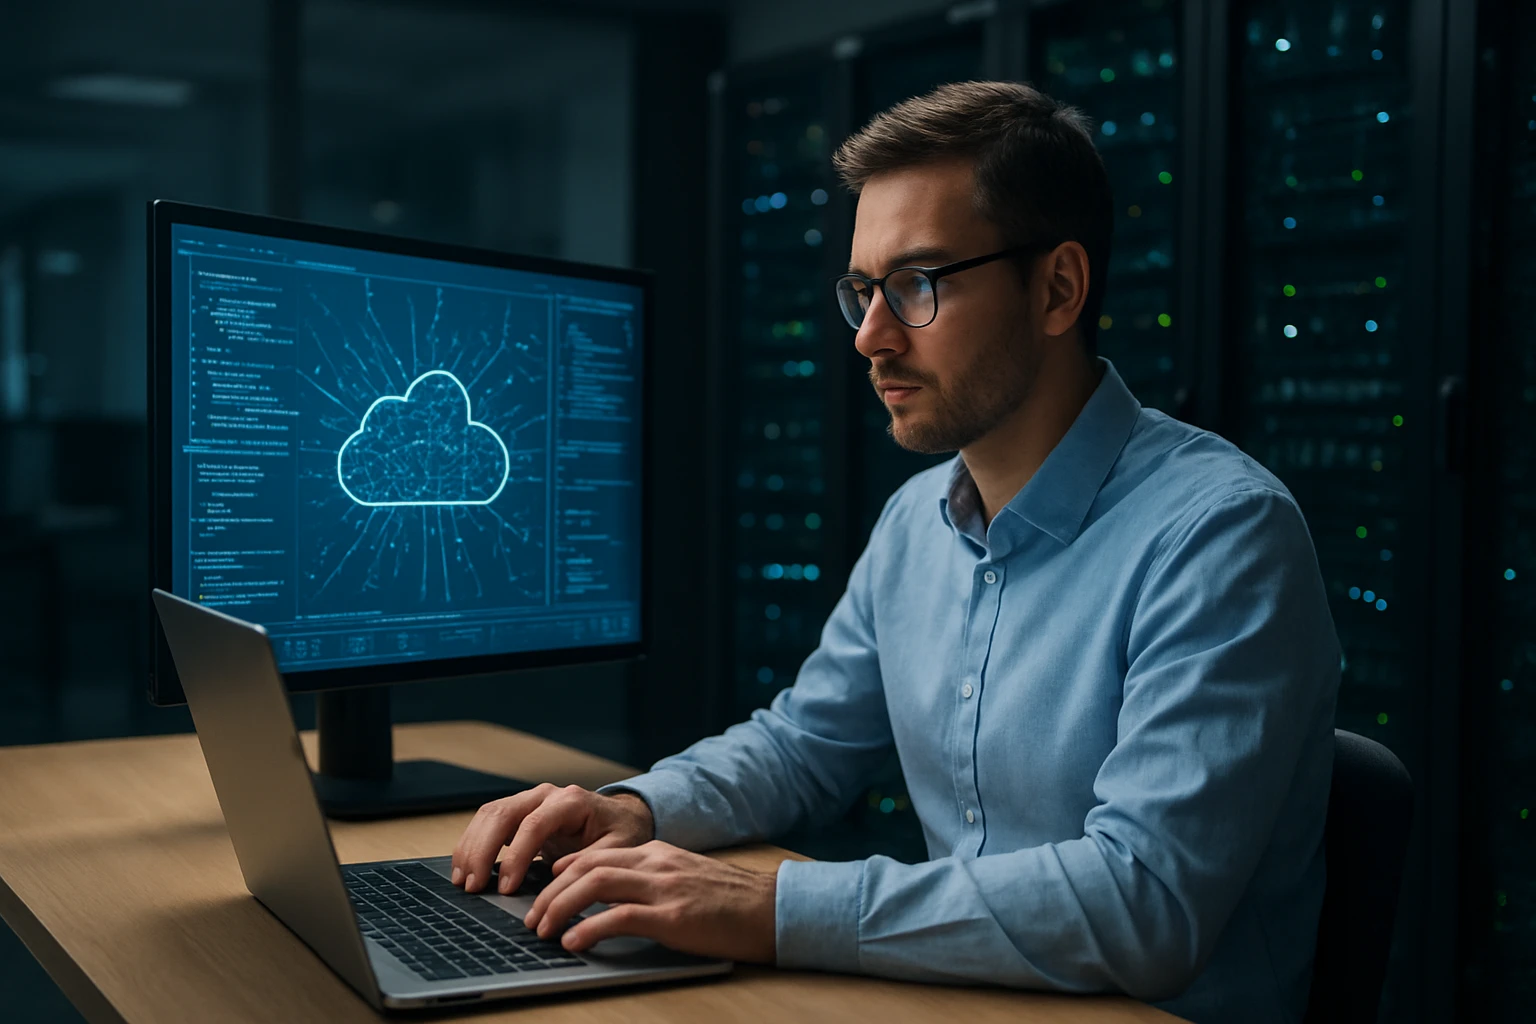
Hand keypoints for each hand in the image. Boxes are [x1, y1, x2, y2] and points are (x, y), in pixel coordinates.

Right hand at [451, 784, 652, 894]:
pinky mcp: (518, 811)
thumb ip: (590, 861)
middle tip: (472, 887)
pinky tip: (464, 868)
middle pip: (503, 814)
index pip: (534, 825)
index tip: (505, 888)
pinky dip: (472, 843)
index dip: (516, 856)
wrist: (620, 818)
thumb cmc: (619, 834)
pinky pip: (488, 821)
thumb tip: (556, 874)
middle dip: (483, 851)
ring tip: (461, 881)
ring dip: (471, 847)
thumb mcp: (617, 850)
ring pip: (489, 815)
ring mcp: (529, 799)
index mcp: (571, 801)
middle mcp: (546, 795)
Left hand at [523, 841, 776, 963]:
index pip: (596, 853)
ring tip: (542, 929)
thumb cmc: (729, 901)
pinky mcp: (673, 916)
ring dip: (560, 906)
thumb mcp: (684, 878)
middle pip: (587, 866)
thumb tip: (613, 897)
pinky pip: (620, 917)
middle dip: (550, 891)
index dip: (561, 869)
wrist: (770, 909)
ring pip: (595, 885)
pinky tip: (573, 942)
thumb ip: (651, 880)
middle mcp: (655, 863)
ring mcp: (664, 888)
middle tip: (532, 916)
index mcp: (657, 853)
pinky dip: (589, 928)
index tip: (542, 887)